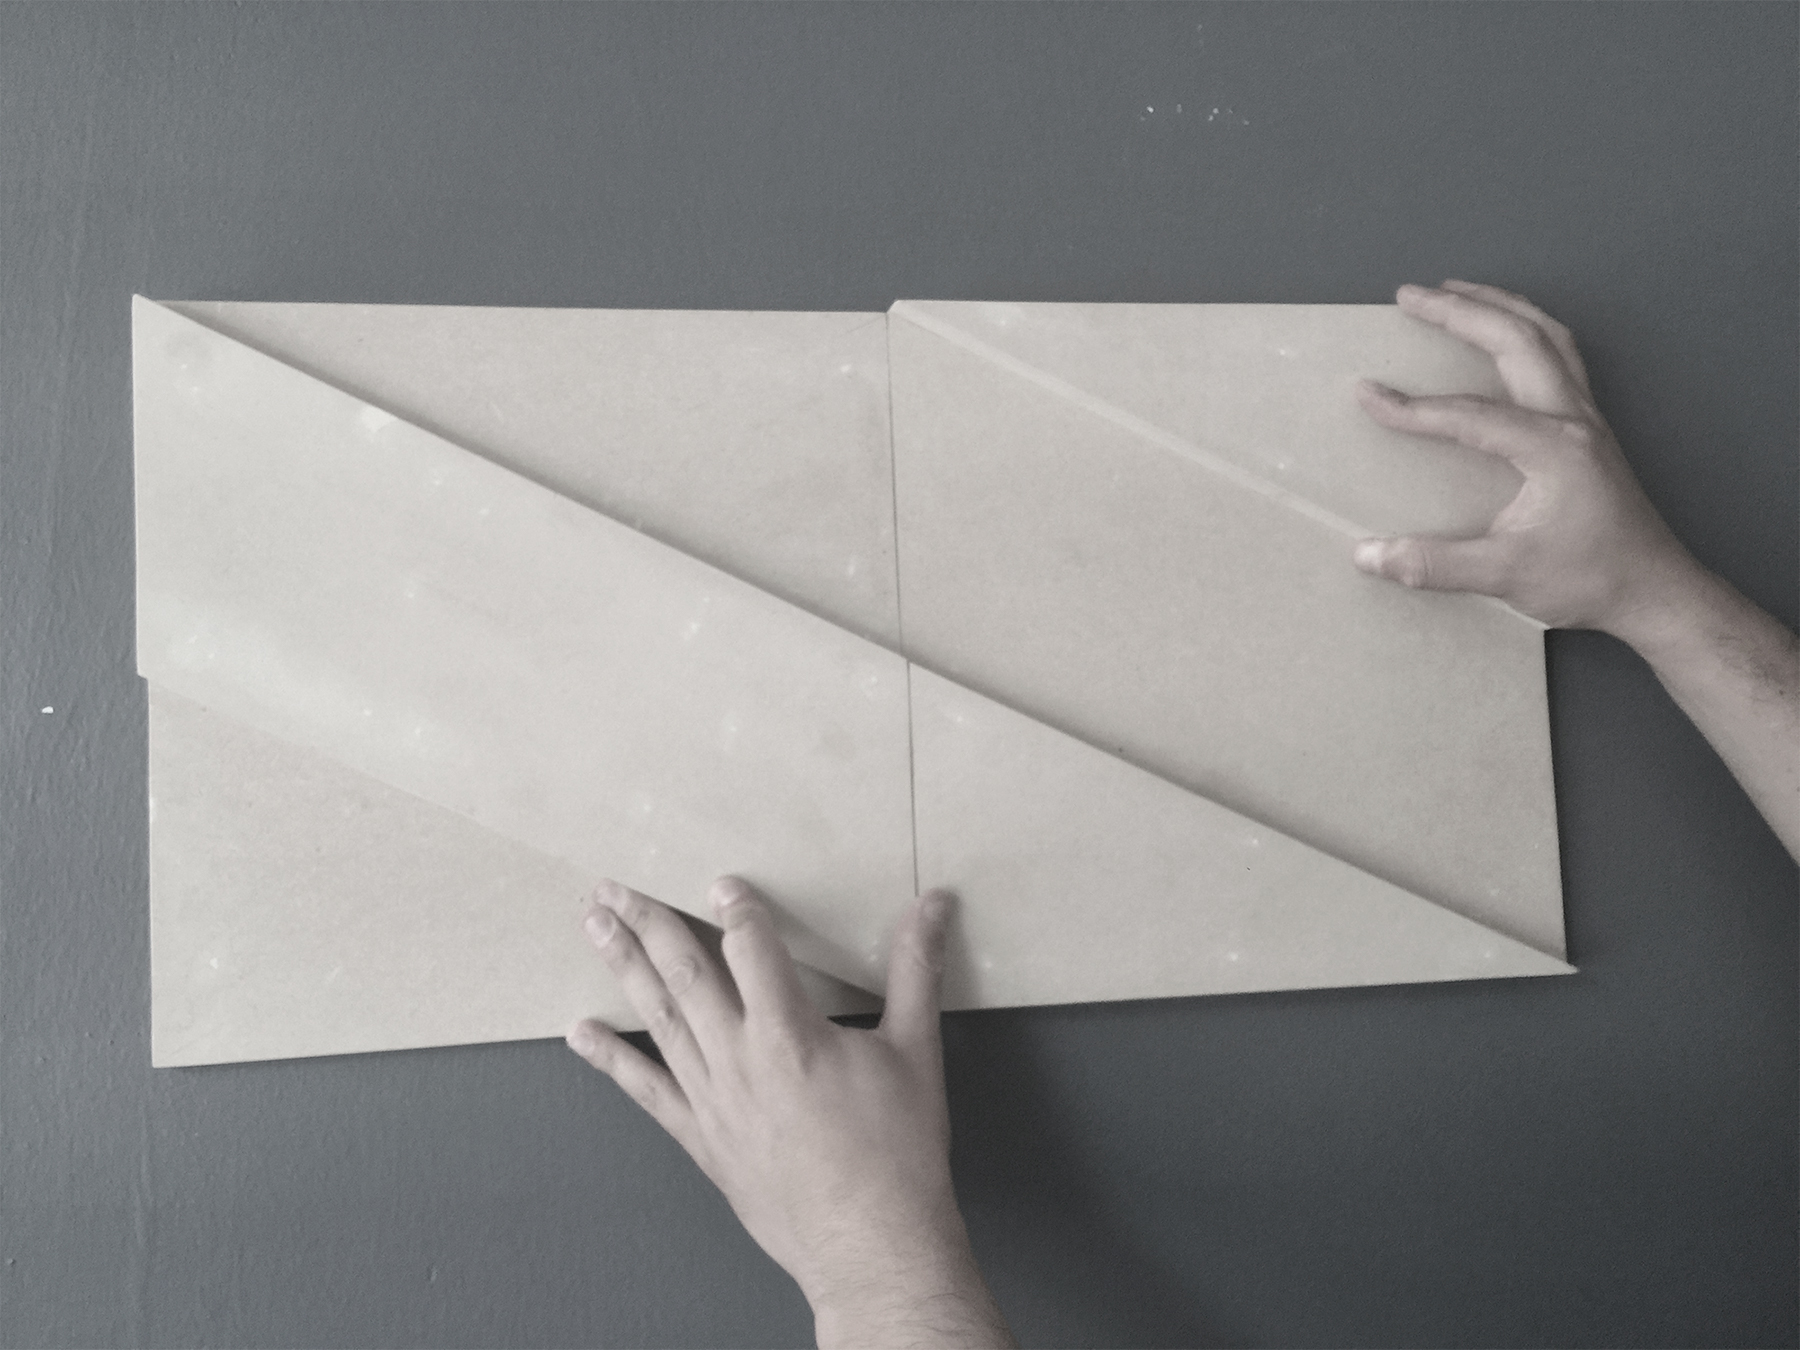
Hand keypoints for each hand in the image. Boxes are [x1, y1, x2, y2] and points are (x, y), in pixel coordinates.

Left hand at [566, 876, 1014, 1348]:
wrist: (871, 1244)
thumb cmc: (897, 1155)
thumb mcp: (917, 1049)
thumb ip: (916, 969)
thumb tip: (934, 906)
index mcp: (790, 1033)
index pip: (751, 947)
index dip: (736, 908)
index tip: (720, 882)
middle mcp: (739, 1059)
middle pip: (684, 973)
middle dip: (648, 922)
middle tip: (614, 886)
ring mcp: (712, 1100)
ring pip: (658, 1018)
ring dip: (624, 967)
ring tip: (594, 926)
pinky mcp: (702, 1137)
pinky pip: (645, 1090)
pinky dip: (611, 1059)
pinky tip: (583, 1033)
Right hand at [1351, 278, 1705, 642]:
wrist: (1653, 589)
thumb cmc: (1589, 579)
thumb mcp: (1505, 576)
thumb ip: (1433, 565)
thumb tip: (1368, 555)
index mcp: (1553, 448)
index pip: (1470, 414)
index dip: (1414, 407)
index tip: (1368, 396)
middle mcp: (1573, 419)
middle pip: (1516, 340)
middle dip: (1459, 310)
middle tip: (1410, 295)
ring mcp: (1587, 417)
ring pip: (1546, 335)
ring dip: (1498, 305)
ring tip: (1454, 290)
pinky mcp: (1589, 427)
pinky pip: (1560, 354)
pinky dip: (1526, 328)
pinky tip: (1505, 331)